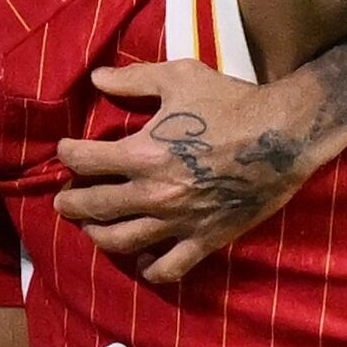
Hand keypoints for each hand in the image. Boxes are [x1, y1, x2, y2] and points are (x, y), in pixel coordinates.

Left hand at [51, 59, 338, 283]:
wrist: (283, 135)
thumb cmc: (231, 101)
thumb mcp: (180, 78)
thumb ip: (133, 79)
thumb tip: (96, 77)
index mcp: (144, 153)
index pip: (85, 162)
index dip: (68, 155)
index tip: (65, 151)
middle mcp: (154, 194)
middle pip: (95, 207)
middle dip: (71, 203)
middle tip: (63, 200)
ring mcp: (179, 222)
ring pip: (122, 242)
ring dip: (98, 235)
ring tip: (92, 228)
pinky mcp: (205, 239)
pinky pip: (169, 268)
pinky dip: (149, 269)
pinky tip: (141, 262)